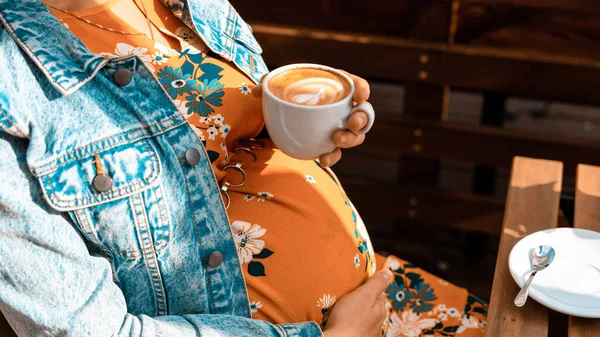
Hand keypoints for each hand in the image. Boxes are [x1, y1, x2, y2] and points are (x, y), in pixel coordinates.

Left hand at [252, 70, 373, 166]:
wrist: (282, 113)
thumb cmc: (287, 93)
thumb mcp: (278, 86)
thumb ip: (269, 84)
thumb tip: (258, 90)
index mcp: (337, 87)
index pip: (357, 85)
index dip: (362, 89)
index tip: (359, 96)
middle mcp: (343, 108)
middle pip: (363, 114)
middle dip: (362, 119)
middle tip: (352, 123)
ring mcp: (339, 128)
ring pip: (356, 136)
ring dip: (350, 139)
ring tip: (336, 140)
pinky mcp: (330, 144)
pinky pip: (337, 152)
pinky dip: (332, 157)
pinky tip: (323, 160)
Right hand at [322, 270, 392, 336]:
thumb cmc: (349, 318)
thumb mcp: (364, 295)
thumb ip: (376, 283)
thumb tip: (388, 272)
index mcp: (381, 310)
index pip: (380, 294)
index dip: (369, 287)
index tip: (358, 285)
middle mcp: (378, 324)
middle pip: (373, 307)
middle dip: (364, 302)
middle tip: (350, 297)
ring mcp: (370, 334)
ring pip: (366, 319)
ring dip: (359, 314)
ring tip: (346, 311)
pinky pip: (358, 329)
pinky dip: (353, 325)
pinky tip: (345, 324)